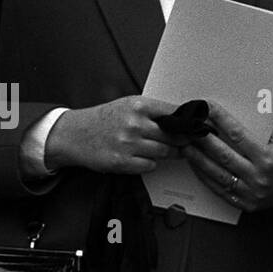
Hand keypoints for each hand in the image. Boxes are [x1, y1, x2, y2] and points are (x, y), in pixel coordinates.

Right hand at [45, 96, 183, 174]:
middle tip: (187, 142)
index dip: (189, 122)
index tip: (198, 127)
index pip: (175, 113)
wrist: (74, 134)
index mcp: (139, 105)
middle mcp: (134, 123)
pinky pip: (150, 166)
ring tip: (166, 149)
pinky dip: (150, 163)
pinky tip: (144, 157)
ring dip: (169, 153)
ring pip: (164, 152)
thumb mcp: (129, 105)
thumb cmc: (105, 119)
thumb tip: (184, 117)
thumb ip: (154, 111)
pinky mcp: (121, 162)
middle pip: (174, 135)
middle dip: (182, 140)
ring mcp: (128, 143)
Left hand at [182, 103, 272, 211]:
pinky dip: (205, 177)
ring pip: (217, 174)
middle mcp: (258, 176)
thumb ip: (257, 131)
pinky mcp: (245, 204)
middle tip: (188, 127)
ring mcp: (251, 193)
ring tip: (185, 146)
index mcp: (268, 157)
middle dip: (203, 139)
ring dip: (198, 159)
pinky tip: (195, 166)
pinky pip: (219, 190)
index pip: (238, 135)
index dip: (221, 120)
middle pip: (223, 155)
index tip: (207, 108)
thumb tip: (229, 119)